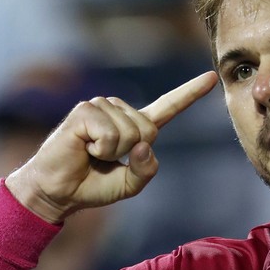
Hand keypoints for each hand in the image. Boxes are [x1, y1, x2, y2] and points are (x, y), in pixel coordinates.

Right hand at [5, 71, 218, 222]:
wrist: (57, 191)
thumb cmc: (91, 186)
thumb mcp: (129, 185)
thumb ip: (147, 170)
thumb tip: (143, 146)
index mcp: (135, 126)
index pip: (168, 107)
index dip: (190, 93)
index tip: (212, 78)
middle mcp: (120, 110)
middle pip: (150, 130)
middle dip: (131, 153)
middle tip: (104, 158)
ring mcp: (102, 106)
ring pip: (131, 133)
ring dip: (112, 153)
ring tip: (91, 153)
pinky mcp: (85, 110)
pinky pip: (111, 134)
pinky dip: (100, 149)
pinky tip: (84, 148)